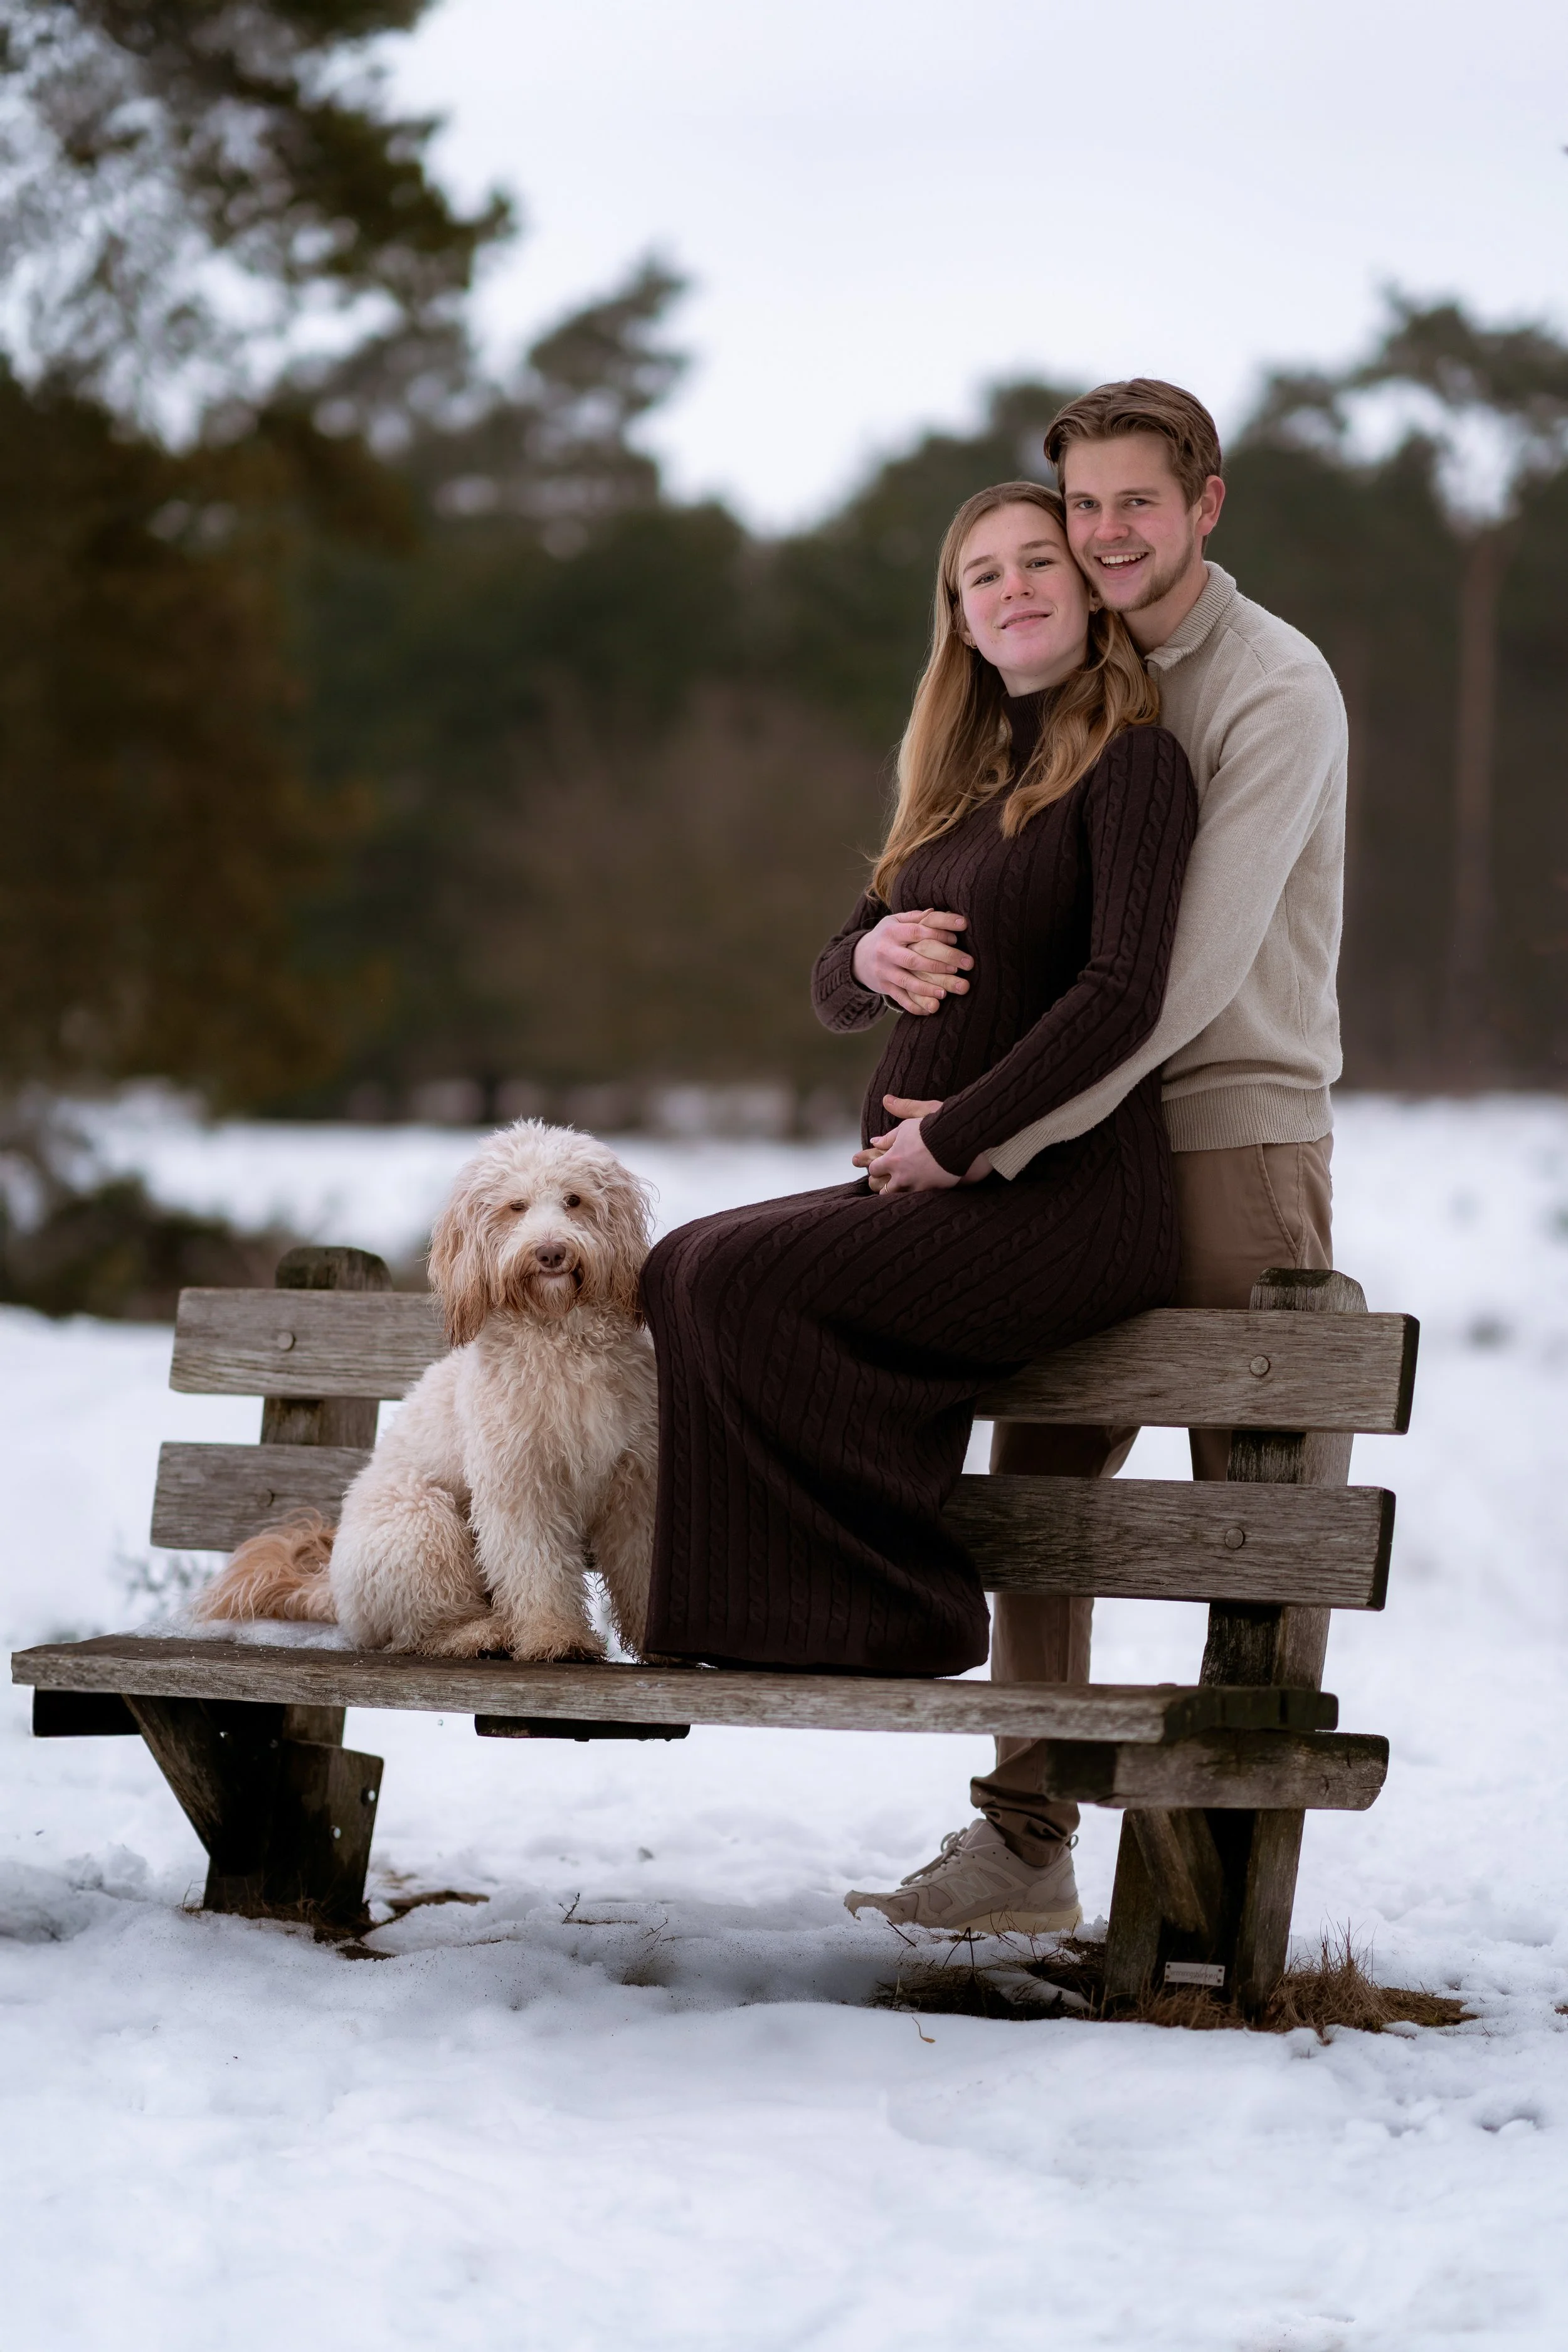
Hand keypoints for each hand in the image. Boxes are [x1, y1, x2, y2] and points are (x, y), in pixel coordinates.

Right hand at [851, 909, 971, 1015]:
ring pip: (906, 981)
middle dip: (939, 963)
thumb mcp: (894, 921)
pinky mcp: (884, 987)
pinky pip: (900, 998)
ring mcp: (884, 971)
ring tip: (944, 992)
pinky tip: (930, 1009)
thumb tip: (935, 911)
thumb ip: (915, 917)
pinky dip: (914, 1005)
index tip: (957, 938)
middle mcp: (886, 952)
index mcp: (892, 932)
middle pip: (914, 959)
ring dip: (926, 987)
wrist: (857, 957)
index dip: (938, 934)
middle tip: (962, 967)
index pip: (917, 932)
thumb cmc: (885, 936)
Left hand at [854, 1097, 995, 1193]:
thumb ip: (890, 1132)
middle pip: (883, 1190)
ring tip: (906, 1187)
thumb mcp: (912, 1120)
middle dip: (884, 1186)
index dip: (876, 1167)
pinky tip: (923, 1189)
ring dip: (901, 1192)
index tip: (879, 1167)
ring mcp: (918, 1186)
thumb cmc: (937, 1126)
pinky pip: (920, 1199)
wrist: (961, 1138)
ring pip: (900, 1198)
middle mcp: (902, 1175)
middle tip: (889, 1182)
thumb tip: (875, 1137)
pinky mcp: (934, 1191)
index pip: (874, 1169)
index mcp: (893, 1158)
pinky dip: (919, 1195)